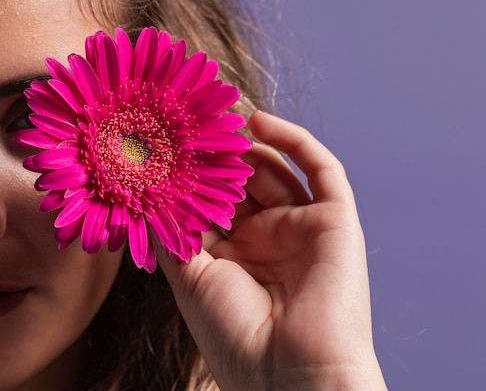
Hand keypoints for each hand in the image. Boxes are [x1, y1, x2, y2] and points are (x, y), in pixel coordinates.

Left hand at [158, 111, 386, 390]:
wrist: (291, 376)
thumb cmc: (235, 336)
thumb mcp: (190, 278)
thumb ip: (173, 232)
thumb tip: (149, 190)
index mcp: (237, 257)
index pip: (215, 202)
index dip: (195, 174)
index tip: (168, 143)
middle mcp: (270, 239)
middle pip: (244, 182)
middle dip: (220, 154)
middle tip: (193, 122)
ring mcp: (304, 228)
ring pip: (277, 170)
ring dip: (249, 144)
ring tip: (218, 120)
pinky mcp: (336, 220)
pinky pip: (320, 169)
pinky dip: (293, 141)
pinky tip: (258, 121)